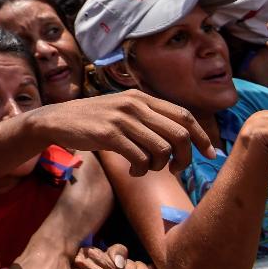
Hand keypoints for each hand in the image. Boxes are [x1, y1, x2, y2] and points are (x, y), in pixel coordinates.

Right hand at [36, 91, 214, 175]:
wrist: (58, 120)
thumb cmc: (93, 119)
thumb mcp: (123, 110)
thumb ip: (147, 116)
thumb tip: (180, 135)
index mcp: (142, 97)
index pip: (184, 115)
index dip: (201, 136)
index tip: (210, 154)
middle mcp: (134, 105)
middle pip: (179, 134)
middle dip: (185, 157)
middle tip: (177, 170)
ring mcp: (122, 119)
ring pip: (162, 148)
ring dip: (160, 166)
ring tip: (148, 168)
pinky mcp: (109, 134)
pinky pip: (140, 158)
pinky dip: (142, 169)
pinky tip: (134, 171)